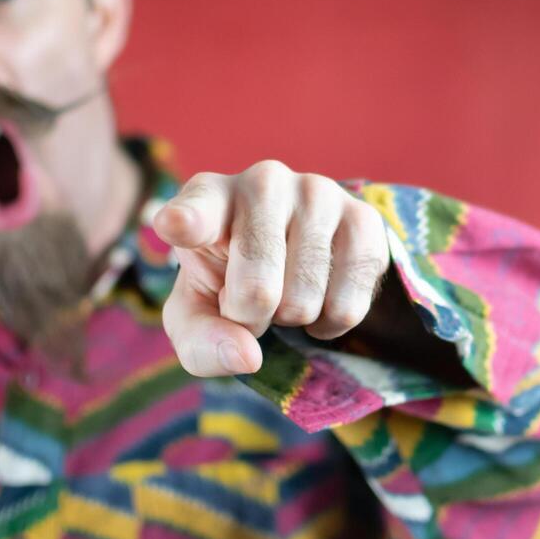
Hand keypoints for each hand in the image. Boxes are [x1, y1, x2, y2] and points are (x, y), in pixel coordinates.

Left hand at [152, 159, 391, 376]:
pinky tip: (320, 296)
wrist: (293, 251)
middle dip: (251, 319)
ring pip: (303, 301)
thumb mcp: (197, 313)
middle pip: (256, 290)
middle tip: (249, 301)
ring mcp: (318, 194)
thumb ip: (201, 341)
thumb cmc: (229, 277)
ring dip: (291, 319)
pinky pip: (346, 306)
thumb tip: (248, 356)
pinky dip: (328, 323)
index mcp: (209, 197)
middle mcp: (264, 182)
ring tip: (285, 289)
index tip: (176, 224)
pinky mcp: (363, 219)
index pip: (197, 209)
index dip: (187, 220)